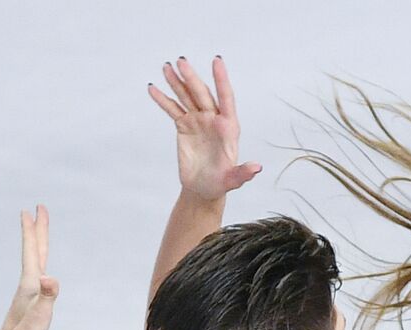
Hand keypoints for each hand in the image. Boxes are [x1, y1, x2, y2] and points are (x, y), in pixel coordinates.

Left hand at [0, 205, 58, 329]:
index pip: (32, 251)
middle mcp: (28, 285)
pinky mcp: (29, 303)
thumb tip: (51, 279)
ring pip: (34, 263)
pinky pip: (37, 276)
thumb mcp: (41, 317)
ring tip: (38, 235)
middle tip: (37, 210)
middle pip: (34, 252)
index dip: (32, 230)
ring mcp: (28, 294)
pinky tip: (41, 271)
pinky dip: (39, 265)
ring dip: (37, 246)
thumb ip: (46, 297)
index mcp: (30, 284)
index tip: (31, 209)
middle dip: (36, 230)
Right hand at [148, 56, 261, 200]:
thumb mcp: (232, 180)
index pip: (226, 98)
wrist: (203, 188)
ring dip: (177, 82)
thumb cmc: (220, 183)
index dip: (221, 80)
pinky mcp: (184, 126)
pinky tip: (153, 88)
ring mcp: (198, 121)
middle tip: (181, 61)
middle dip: (192, 77)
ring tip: (167, 66)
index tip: (217, 61)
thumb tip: (257, 167)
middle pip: (202, 94)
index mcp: (228, 127)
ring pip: (186, 97)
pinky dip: (163, 99)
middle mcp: (213, 119)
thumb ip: (243, 173)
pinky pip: (173, 109)